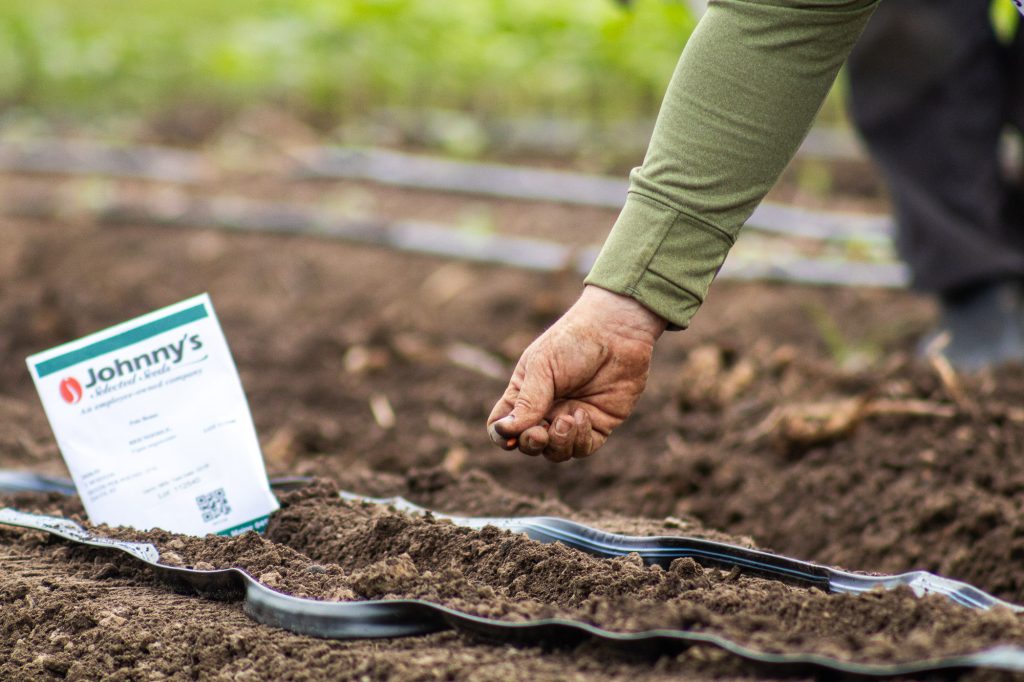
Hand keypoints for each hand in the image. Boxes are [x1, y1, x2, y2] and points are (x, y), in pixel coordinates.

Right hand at [487, 285, 665, 461]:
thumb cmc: (572, 341)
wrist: (616, 332)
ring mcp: (572, 418)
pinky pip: (583, 448)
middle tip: (539, 433)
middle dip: (531, 444)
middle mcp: (546, 410)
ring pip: (556, 452)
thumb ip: (526, 402)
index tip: (508, 436)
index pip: (503, 425)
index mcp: (524, 393)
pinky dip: (579, 440)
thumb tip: (505, 432)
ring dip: (558, 444)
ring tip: (567, 420)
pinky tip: (582, 415)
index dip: (502, 436)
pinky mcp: (598, 424)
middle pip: (529, 444)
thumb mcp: (542, 367)